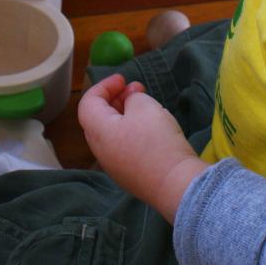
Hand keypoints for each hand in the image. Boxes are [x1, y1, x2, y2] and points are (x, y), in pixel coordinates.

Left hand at [77, 74, 207, 221]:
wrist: (176, 185)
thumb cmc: (157, 141)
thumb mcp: (145, 106)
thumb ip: (132, 98)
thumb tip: (130, 104)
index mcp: (98, 132)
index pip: (88, 103)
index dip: (103, 86)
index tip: (122, 79)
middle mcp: (101, 151)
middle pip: (99, 119)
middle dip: (116, 99)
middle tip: (136, 88)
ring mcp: (115, 167)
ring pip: (112, 133)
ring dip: (125, 114)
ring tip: (146, 104)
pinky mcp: (130, 176)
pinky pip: (124, 147)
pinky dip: (132, 131)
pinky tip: (153, 128)